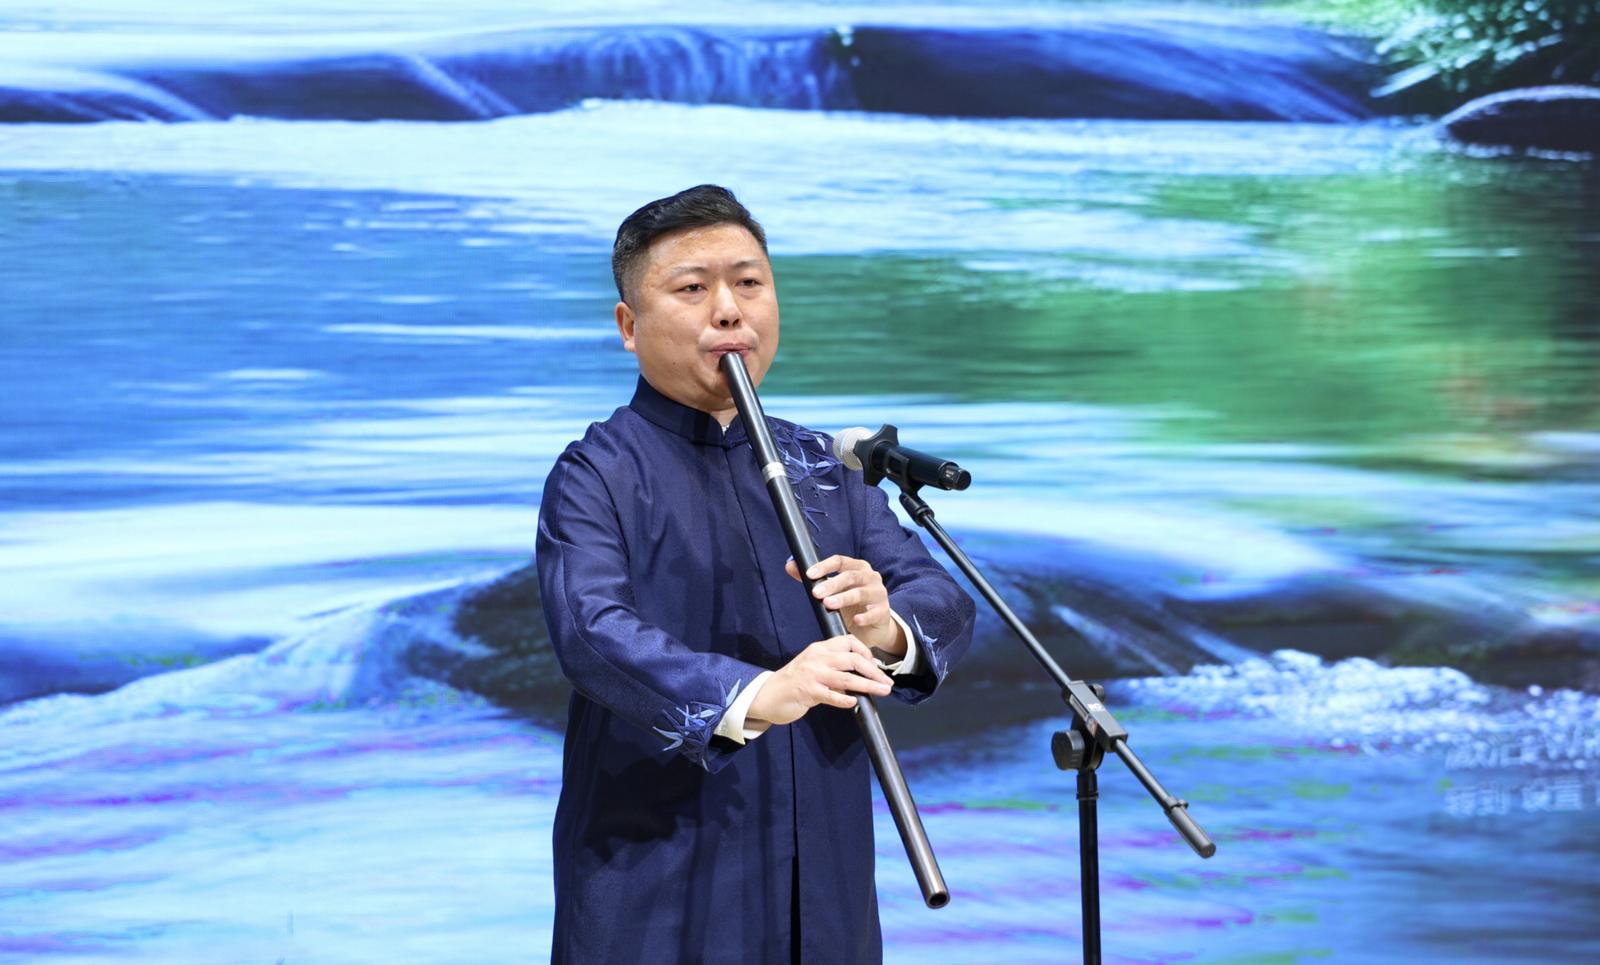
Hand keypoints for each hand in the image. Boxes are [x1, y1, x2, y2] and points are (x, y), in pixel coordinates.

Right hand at [747, 635, 893, 725]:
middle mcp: (817, 658)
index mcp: (820, 648)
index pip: (848, 641)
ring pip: (847, 677)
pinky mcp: (807, 692)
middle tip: (887, 683)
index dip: (866, 652)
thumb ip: (834, 669)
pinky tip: (855, 701)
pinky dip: (845, 699)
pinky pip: (831, 695)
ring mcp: (812, 674)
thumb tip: (861, 677)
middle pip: (853, 659)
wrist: (768, 695)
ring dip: (868, 685)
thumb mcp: (814, 667)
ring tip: (882, 691)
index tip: (875, 666)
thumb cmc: (794, 682)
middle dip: (874, 671)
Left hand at [786, 555, 903, 654]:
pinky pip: (875, 612)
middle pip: (851, 576)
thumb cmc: (851, 604)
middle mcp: (870, 577)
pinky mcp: (884, 611)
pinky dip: (865, 616)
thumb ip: (814, 578)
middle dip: (832, 584)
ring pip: (861, 593)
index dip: (825, 566)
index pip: (840, 561)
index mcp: (857, 567)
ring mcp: (879, 594)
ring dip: (844, 598)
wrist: (873, 626)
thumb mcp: (833, 590)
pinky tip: (855, 620)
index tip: (809, 574)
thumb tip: (790, 565)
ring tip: (828, 605)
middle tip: (816, 593)